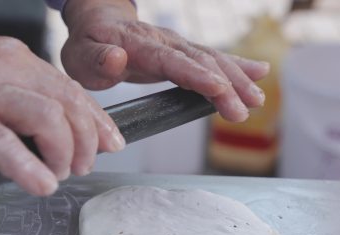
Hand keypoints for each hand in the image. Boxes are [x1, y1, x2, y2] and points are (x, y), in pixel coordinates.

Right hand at [0, 7, 124, 195]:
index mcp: (18, 61)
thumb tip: (52, 128)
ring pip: (48, 119)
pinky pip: (4, 142)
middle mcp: (8, 70)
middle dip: (87, 142)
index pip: (73, 91)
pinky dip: (29, 167)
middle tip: (84, 166)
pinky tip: (41, 184)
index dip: (99, 121)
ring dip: (64, 153)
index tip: (112, 143)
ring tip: (60, 173)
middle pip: (70, 105)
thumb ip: (22, 95)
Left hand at [61, 0, 269, 121]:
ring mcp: (176, 45)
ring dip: (237, 79)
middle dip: (226, 84)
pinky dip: (237, 66)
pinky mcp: (184, 53)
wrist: (97, 22)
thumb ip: (98, 60)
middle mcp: (164, 41)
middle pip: (200, 61)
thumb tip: (117, 59)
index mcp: (138, 44)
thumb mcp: (79, 56)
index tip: (218, 88)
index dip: (196, 74)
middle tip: (247, 107)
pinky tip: (260, 74)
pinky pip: (213, 59)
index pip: (171, 60)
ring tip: (257, 99)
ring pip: (212, 59)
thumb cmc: (88, 45)